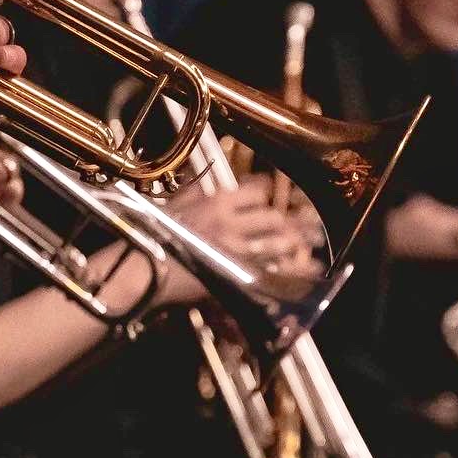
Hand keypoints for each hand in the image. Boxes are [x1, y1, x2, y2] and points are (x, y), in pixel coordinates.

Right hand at [150, 177, 318, 305]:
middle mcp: (232, 223)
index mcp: (217, 203)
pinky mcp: (236, 273)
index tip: (271, 192)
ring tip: (310, 240)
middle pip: (271, 216)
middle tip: (299, 221)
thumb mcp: (172, 207)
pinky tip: (308, 269)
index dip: (266, 190)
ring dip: (295, 241)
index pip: (255, 190)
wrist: (147, 268)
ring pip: (277, 242)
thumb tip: (200, 184)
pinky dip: (293, 269)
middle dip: (286, 218)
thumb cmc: (154, 235)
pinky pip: (272, 269)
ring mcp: (236, 249)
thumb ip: (192, 193)